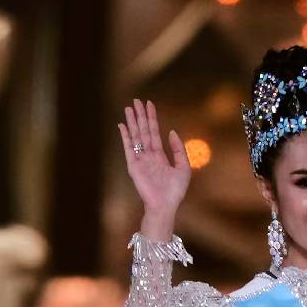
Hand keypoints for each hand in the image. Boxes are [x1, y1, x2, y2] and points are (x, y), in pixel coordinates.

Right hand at [118, 99, 190, 236]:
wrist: (165, 206)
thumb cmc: (175, 191)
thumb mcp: (183, 167)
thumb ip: (179, 149)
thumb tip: (171, 132)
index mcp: (159, 155)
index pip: (154, 132)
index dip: (152, 118)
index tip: (149, 104)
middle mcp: (148, 156)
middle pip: (143, 130)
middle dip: (140, 115)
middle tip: (136, 101)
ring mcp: (140, 160)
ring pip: (136, 136)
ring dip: (132, 122)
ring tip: (128, 108)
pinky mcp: (133, 166)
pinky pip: (128, 148)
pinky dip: (125, 136)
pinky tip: (122, 125)